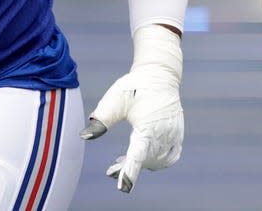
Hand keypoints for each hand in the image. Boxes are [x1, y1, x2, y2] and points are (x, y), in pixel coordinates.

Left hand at [79, 24, 183, 192]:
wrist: (159, 75)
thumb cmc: (134, 86)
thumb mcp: (114, 100)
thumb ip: (101, 119)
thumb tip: (84, 136)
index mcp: (148, 126)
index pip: (138, 155)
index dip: (130, 172)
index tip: (123, 187)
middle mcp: (164, 133)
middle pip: (144, 160)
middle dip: (127, 168)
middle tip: (110, 171)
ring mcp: (173, 135)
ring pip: (156, 161)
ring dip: (140, 164)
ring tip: (121, 161)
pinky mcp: (178, 135)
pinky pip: (169, 157)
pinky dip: (156, 161)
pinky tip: (143, 158)